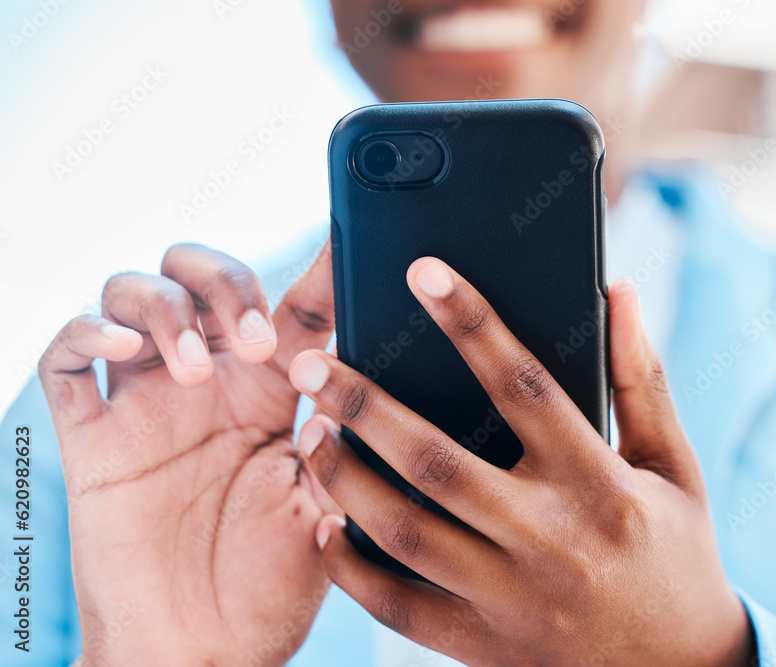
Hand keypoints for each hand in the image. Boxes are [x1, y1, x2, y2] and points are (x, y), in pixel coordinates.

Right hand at [39, 243, 337, 665]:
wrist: (202, 653)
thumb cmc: (269, 591)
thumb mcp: (324, 513)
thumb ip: (338, 449)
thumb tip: (350, 385)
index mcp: (272, 395)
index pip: (293, 309)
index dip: (316, 271)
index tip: (343, 243)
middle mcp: (210, 384)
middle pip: (201, 273)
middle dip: (226, 280)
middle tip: (257, 339)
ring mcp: (145, 402)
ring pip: (132, 293)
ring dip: (165, 308)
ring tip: (199, 367)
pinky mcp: (92, 435)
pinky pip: (67, 357)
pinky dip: (87, 332)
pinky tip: (124, 350)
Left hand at [290, 258, 753, 665]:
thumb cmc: (677, 553)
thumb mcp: (674, 465)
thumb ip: (642, 379)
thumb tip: (618, 292)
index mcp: (598, 485)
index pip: (525, 386)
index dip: (473, 323)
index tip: (423, 274)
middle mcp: (549, 540)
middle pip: (437, 462)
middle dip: (365, 406)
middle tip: (310, 363)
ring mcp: (511, 600)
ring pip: (405, 533)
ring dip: (346, 479)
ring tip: (311, 432)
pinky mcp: (484, 647)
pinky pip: (399, 609)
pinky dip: (352, 568)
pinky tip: (325, 524)